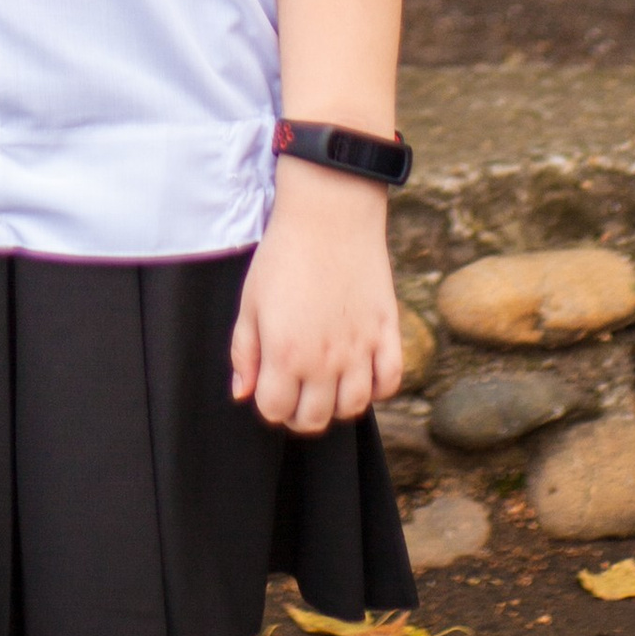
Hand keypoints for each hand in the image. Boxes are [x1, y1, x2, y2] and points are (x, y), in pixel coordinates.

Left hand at [229, 162, 405, 433]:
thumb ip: (244, 353)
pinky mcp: (387, 333)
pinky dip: (378, 388)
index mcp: (284, 354)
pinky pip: (390, 382)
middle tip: (298, 391)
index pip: (276, 411)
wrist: (328, 216)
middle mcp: (324, 361)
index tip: (271, 387)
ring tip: (329, 384)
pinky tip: (362, 372)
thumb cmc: (283, 255)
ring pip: (353, 408)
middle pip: (315, 419)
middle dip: (301, 413)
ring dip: (338, 404)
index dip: (270, 404)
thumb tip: (243, 393)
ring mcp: (360, 349)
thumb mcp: (250, 302)